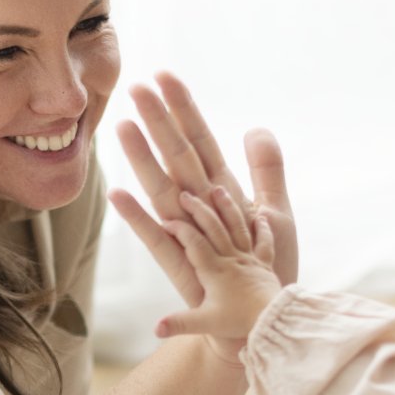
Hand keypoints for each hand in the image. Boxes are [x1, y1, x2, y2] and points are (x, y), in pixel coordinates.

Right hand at [108, 73, 297, 309]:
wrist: (261, 318)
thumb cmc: (269, 268)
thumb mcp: (276, 212)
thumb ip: (267, 170)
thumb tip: (254, 127)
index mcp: (220, 191)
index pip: (199, 142)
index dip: (184, 110)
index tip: (165, 76)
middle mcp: (198, 207)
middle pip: (175, 157)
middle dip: (158, 122)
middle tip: (135, 87)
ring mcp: (186, 233)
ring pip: (161, 188)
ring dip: (141, 158)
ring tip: (122, 127)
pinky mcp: (181, 263)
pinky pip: (156, 237)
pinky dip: (138, 217)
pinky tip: (118, 194)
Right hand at [147, 187, 280, 361]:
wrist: (273, 322)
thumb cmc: (238, 323)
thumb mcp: (205, 323)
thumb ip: (178, 323)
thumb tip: (154, 329)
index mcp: (214, 270)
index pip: (193, 242)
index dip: (178, 229)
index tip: (165, 221)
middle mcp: (231, 258)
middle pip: (213, 227)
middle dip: (198, 208)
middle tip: (185, 194)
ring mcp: (249, 259)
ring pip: (237, 226)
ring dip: (227, 207)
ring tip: (218, 190)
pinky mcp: (264, 264)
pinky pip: (264, 241)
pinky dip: (262, 227)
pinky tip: (260, 215)